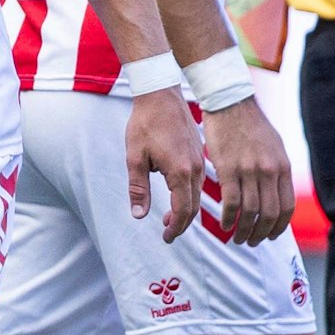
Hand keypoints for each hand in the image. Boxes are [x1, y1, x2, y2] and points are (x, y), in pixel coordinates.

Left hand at [125, 86, 203, 242]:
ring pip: (197, 195)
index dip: (176, 227)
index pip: (183, 210)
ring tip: (171, 220)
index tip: (166, 238)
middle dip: (182, 223)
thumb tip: (140, 215)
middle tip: (168, 234)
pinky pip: (198, 183)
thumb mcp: (135, 157)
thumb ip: (138, 188)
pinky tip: (179, 197)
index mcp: (181, 172)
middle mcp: (196, 169)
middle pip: (194, 206)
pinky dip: (190, 195)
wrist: (160, 95)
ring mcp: (200, 161)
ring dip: (186, 210)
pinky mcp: (199, 154)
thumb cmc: (144, 124)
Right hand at [200, 97, 294, 245]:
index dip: (278, 227)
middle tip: (252, 242)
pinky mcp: (228, 167)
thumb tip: (278, 193)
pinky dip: (229, 217)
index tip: (270, 236)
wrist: (230, 103)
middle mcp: (269, 171)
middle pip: (269, 214)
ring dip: (244, 230)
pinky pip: (231, 201)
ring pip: (250, 212)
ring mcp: (249, 170)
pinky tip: (225, 224)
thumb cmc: (250, 125)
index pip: (286, 207)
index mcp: (282, 168)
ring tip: (238, 238)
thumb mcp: (274, 147)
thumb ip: (277, 170)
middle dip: (261, 234)